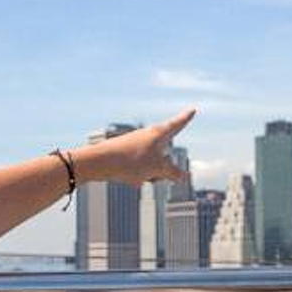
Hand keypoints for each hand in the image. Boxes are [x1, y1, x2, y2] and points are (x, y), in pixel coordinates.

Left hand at [77, 109, 196, 184]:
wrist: (98, 162)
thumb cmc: (130, 161)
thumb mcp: (157, 169)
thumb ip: (172, 172)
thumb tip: (184, 176)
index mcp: (158, 133)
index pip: (177, 124)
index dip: (186, 118)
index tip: (192, 110)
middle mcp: (146, 135)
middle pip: (163, 154)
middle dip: (162, 168)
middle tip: (153, 175)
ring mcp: (135, 143)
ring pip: (151, 164)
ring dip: (149, 174)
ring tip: (137, 178)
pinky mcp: (124, 152)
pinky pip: (138, 168)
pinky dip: (138, 175)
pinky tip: (130, 181)